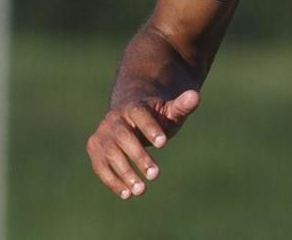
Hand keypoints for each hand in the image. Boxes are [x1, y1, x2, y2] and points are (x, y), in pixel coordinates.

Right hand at [85, 89, 199, 199]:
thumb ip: (182, 106)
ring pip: (111, 154)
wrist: (129, 116)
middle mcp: (114, 119)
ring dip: (125, 173)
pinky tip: (128, 194)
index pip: (140, 115)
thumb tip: (195, 96)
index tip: (163, 144)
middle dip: (139, 156)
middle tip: (156, 175)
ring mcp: (102, 134)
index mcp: (134, 106)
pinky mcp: (95, 150)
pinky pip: (100, 167)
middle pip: (124, 136)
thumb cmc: (156, 116)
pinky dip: (113, 181)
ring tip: (142, 190)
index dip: (150, 129)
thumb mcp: (170, 111)